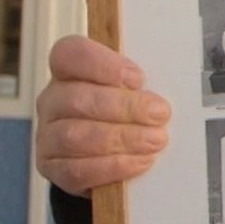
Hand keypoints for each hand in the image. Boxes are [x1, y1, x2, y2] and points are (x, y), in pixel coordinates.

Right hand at [34, 35, 170, 197]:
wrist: (109, 154)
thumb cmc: (126, 112)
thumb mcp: (135, 89)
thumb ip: (144, 82)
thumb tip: (176, 79)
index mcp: (70, 72)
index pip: (70, 54)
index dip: (102, 64)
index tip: (138, 78)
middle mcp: (53, 101)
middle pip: (77, 99)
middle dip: (124, 107)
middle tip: (160, 114)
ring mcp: (48, 136)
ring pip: (75, 136)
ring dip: (121, 138)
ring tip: (155, 141)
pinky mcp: (54, 168)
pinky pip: (77, 169)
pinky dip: (112, 166)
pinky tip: (140, 162)